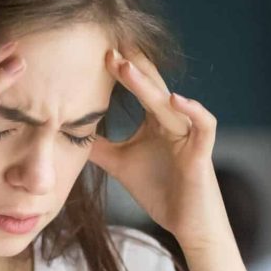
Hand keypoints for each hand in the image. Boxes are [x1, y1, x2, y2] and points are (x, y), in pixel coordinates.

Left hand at [86, 48, 227, 249]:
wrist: (186, 223)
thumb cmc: (159, 189)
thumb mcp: (119, 164)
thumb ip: (98, 147)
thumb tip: (67, 133)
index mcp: (155, 120)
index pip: (138, 86)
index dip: (120, 69)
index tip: (96, 52)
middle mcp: (173, 120)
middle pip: (151, 85)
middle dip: (131, 66)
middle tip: (106, 46)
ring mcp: (189, 133)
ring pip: (169, 102)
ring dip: (148, 84)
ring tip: (125, 66)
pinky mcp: (202, 152)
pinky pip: (203, 124)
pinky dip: (192, 110)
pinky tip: (174, 99)